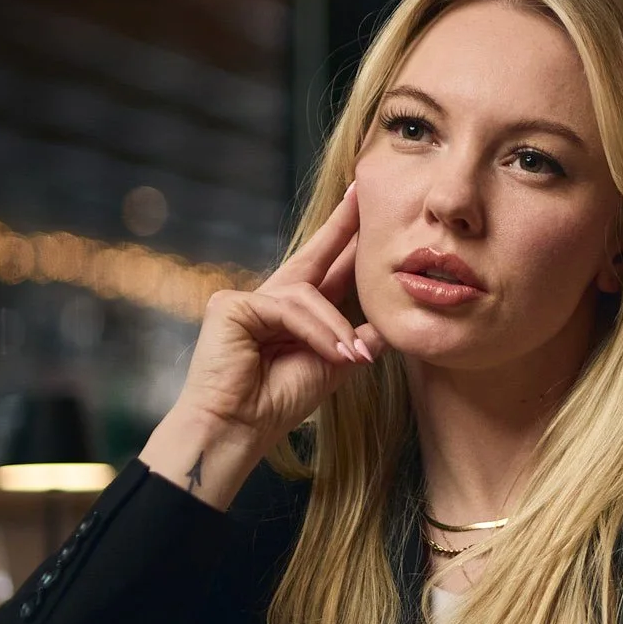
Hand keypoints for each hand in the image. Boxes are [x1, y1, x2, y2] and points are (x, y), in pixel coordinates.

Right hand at [138, 185, 384, 507]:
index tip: (366, 210)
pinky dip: (315, 331)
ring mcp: (246, 299)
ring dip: (335, 329)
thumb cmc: (278, 403)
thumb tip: (391, 321)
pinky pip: (289, 307)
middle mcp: (269, 300)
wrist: (238, 430)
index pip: (327, 270)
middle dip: (341, 226)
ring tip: (352, 357)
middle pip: (313, 256)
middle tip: (364, 193)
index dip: (346, 241)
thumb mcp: (333, 365)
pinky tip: (330, 353)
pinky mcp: (231, 305)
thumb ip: (358, 337)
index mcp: (293, 314)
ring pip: (309, 295)